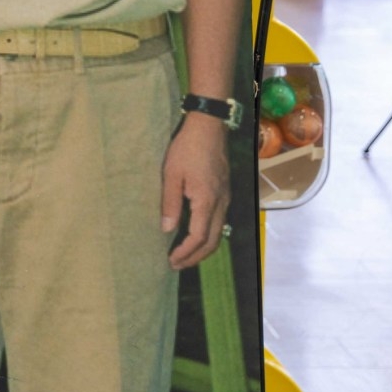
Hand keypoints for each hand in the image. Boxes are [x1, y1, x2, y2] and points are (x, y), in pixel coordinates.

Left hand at [161, 112, 229, 269]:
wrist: (208, 127)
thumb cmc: (187, 148)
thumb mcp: (171, 174)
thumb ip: (170, 203)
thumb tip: (166, 229)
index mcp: (207, 201)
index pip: (199, 237)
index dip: (186, 252)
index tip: (171, 261)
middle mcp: (221, 204)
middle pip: (213, 241)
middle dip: (195, 257)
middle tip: (177, 265)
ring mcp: (225, 198)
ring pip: (219, 233)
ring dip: (203, 248)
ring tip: (185, 256)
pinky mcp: (225, 192)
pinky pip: (220, 222)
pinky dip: (209, 235)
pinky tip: (196, 235)